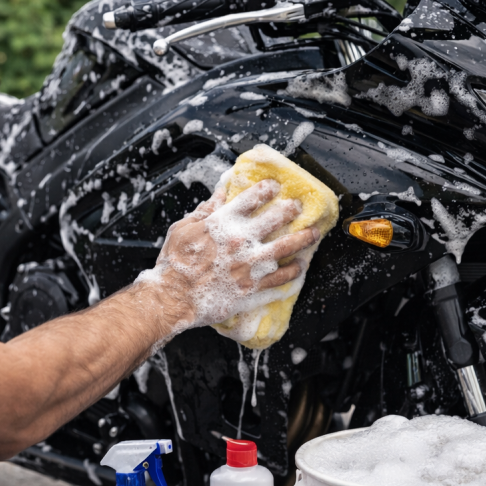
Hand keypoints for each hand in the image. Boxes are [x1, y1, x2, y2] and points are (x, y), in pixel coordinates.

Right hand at [136, 180, 319, 330]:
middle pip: (275, 219)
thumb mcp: (182, 229)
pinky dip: (292, 271)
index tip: (275, 186)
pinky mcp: (252, 286)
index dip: (267, 189)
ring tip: (313, 234)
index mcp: (222, 222)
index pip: (251, 198)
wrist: (173, 298)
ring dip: (302, 239)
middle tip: (299, 206)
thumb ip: (204, 211)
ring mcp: (249, 264)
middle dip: (290, 210)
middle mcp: (240, 240)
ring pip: (284, 247)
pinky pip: (279, 277)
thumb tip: (220, 195)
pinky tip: (299, 267)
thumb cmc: (174, 265)